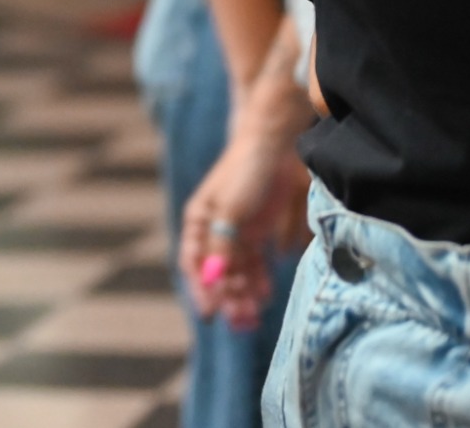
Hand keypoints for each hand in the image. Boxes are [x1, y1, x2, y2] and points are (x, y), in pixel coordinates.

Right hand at [179, 110, 311, 332]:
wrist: (276, 145)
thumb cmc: (245, 172)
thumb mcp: (232, 211)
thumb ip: (222, 248)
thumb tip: (213, 282)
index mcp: (198, 220)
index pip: (193, 263)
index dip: (201, 290)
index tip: (211, 315)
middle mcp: (215, 229)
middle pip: (216, 272)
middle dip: (226, 299)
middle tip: (240, 324)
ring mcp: (237, 230)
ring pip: (236, 271)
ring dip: (242, 293)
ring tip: (253, 315)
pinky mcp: (258, 229)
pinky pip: (254, 262)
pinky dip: (257, 279)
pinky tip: (264, 295)